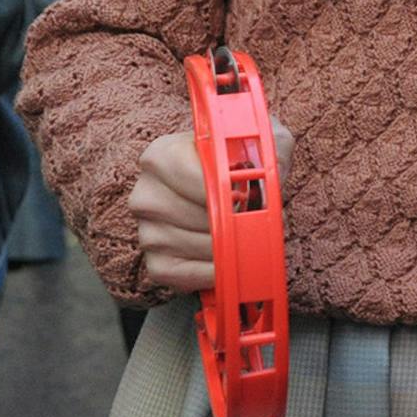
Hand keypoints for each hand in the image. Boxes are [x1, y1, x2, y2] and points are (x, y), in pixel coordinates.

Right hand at [130, 117, 294, 291]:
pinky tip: (227, 258)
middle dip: (232, 221)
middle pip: (196, 217)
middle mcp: (146, 194)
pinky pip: (184, 275)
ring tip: (241, 232)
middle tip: (252, 217)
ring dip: (227, 245)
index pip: (195, 180)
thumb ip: (268, 146)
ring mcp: (146, 230)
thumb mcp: (260, 141)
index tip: (246, 196)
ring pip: (193, 246)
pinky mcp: (155, 262)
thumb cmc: (241, 163)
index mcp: (163, 156)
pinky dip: (212, 271)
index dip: (227, 192)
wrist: (226, 188)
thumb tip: (270, 166)